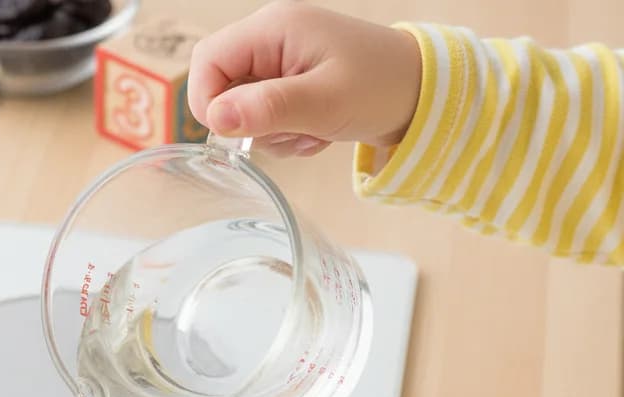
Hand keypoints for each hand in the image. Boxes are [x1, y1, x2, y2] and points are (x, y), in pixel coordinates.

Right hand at [187, 2, 421, 156]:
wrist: (421, 94)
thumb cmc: (380, 88)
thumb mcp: (323, 103)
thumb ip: (267, 109)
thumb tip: (215, 119)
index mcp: (273, 28)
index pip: (207, 61)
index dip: (208, 102)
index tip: (233, 134)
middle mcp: (270, 39)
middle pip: (222, 87)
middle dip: (247, 122)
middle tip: (288, 132)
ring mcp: (280, 62)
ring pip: (242, 110)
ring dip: (271, 135)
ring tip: (311, 132)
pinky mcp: (289, 85)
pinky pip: (264, 118)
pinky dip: (284, 135)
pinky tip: (315, 133)